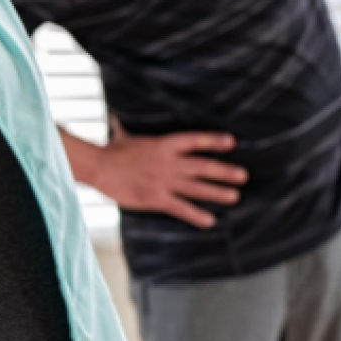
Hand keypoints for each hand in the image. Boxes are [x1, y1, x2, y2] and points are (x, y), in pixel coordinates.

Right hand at [90, 118, 246, 228]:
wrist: (99, 166)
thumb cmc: (110, 152)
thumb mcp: (122, 137)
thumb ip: (125, 130)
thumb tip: (117, 120)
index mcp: (162, 145)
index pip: (194, 141)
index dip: (213, 141)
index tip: (231, 142)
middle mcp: (168, 163)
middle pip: (202, 167)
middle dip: (224, 171)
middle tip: (242, 175)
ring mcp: (164, 181)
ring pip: (197, 188)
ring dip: (217, 192)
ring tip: (234, 196)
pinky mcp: (156, 198)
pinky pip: (181, 208)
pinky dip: (196, 215)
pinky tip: (209, 220)